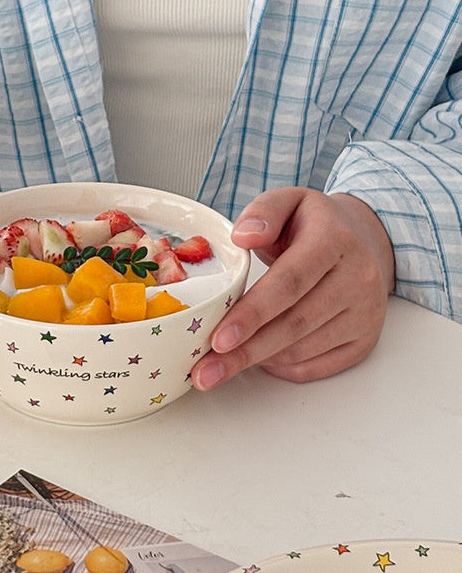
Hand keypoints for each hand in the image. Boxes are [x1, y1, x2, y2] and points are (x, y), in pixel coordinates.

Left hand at [191, 187, 394, 388]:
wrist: (366, 239)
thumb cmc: (314, 224)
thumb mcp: (289, 201)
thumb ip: (263, 212)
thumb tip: (243, 236)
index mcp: (334, 241)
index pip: (290, 283)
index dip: (253, 313)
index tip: (218, 338)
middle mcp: (357, 279)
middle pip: (294, 324)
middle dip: (245, 351)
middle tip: (205, 371)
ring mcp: (365, 313)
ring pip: (303, 349)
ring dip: (257, 362)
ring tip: (218, 368)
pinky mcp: (365, 339)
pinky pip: (317, 365)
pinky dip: (281, 368)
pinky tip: (254, 362)